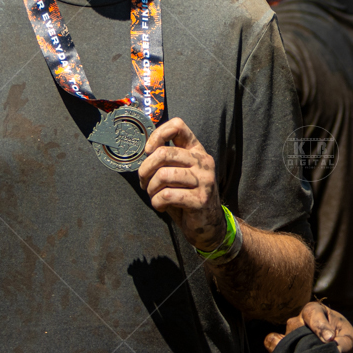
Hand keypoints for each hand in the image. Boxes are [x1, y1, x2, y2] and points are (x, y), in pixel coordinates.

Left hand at [137, 117, 224, 251]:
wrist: (208, 225)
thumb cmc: (187, 197)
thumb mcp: (179, 174)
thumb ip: (167, 161)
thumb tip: (145, 151)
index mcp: (197, 151)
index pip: (178, 126)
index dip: (158, 135)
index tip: (149, 150)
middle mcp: (203, 162)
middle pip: (164, 153)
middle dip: (145, 169)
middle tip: (144, 182)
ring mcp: (204, 180)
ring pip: (163, 175)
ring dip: (151, 188)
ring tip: (153, 195)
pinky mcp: (200, 199)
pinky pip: (167, 195)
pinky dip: (156, 202)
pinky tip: (160, 206)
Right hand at [262, 302, 352, 352]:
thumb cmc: (345, 342)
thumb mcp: (350, 341)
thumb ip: (344, 344)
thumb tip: (334, 349)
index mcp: (315, 311)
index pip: (311, 313)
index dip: (319, 326)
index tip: (330, 339)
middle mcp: (297, 322)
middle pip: (292, 327)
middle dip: (302, 339)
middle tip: (313, 350)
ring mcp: (287, 338)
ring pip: (274, 340)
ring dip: (282, 349)